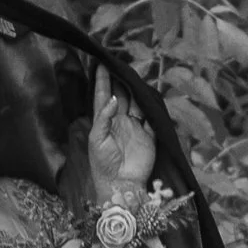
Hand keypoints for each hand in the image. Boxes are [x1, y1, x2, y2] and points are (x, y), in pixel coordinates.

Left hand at [88, 66, 155, 201]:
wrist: (120, 184)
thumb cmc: (103, 164)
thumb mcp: (97, 139)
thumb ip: (104, 118)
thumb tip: (113, 99)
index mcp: (104, 122)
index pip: (102, 96)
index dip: (102, 81)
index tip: (101, 64)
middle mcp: (119, 122)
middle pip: (121, 96)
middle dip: (120, 80)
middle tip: (121, 63)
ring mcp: (135, 128)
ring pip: (136, 103)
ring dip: (136, 90)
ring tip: (135, 74)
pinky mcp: (148, 136)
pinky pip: (151, 118)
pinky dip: (150, 107)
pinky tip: (149, 95)